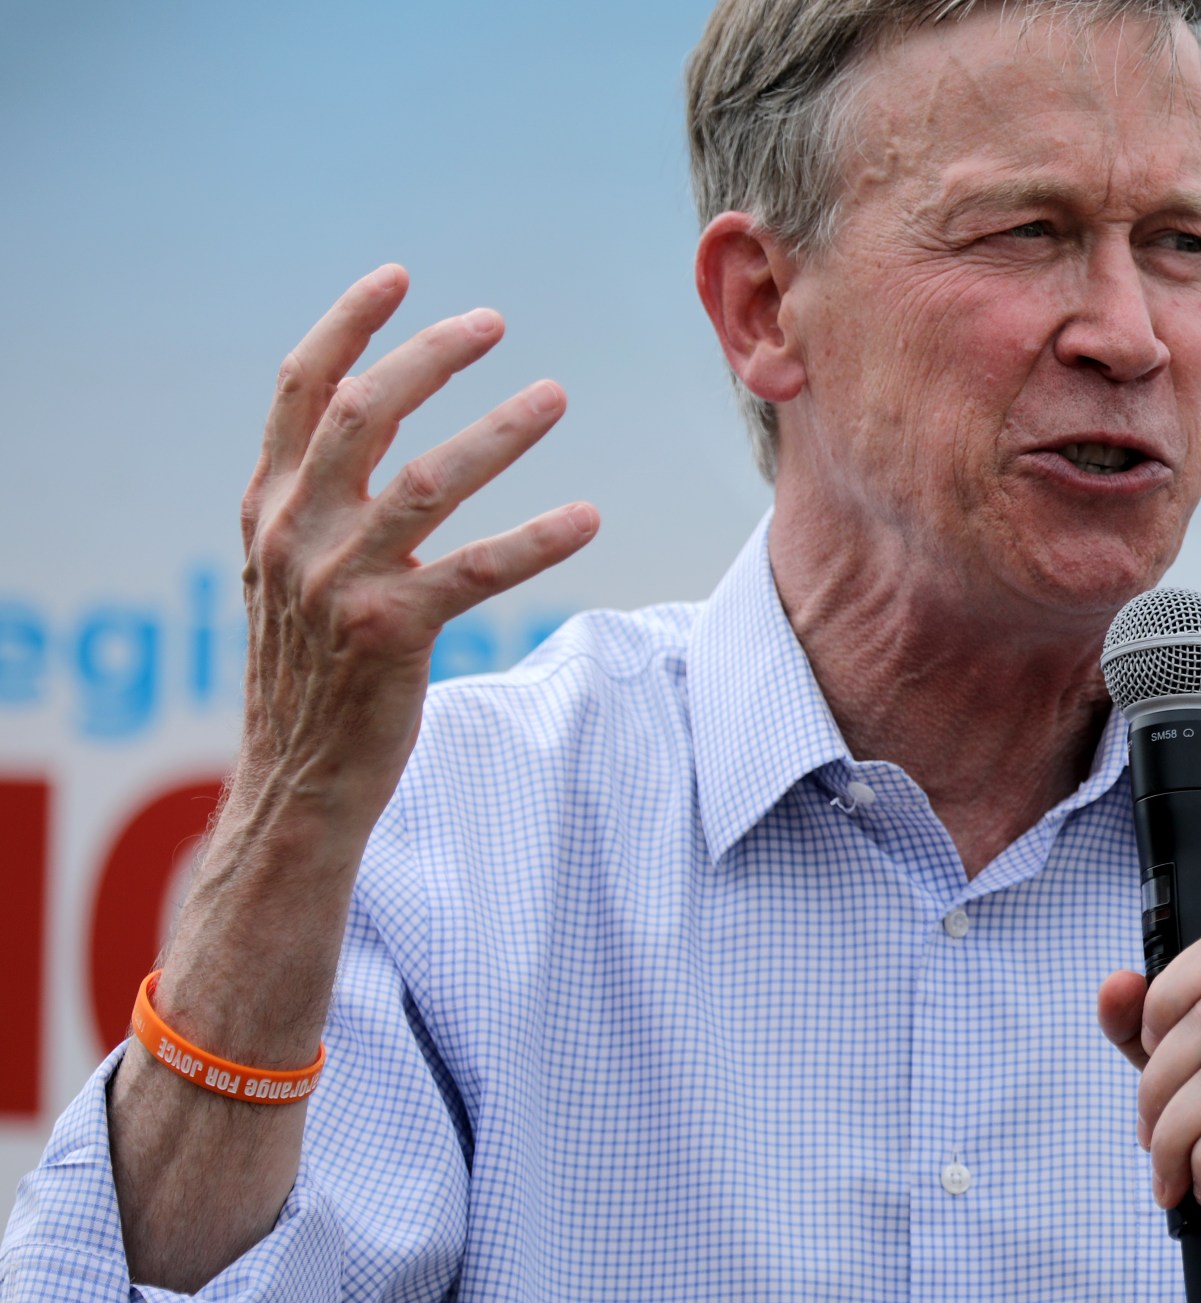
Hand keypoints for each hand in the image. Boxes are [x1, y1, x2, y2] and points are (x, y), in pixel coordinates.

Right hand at [233, 264, 592, 830]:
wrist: (296, 781)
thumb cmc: (312, 672)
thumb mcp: (289, 572)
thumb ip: (316, 497)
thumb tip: (364, 408)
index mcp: (267, 508)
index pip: (299, 390)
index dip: (348, 326)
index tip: (398, 278)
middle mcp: (292, 534)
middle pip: (365, 412)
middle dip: (430, 355)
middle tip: (493, 323)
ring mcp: (336, 582)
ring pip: (427, 480)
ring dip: (499, 430)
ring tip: (556, 395)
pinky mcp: (388, 633)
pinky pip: (477, 569)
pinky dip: (537, 538)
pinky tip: (588, 517)